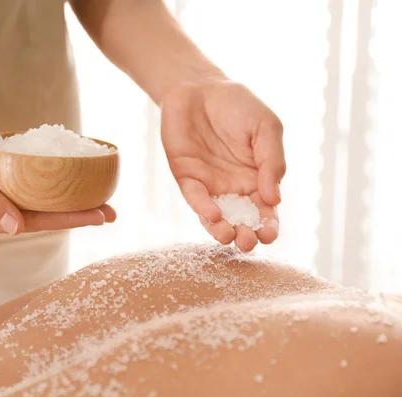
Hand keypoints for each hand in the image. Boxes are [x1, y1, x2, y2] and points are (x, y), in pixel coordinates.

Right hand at [0, 114, 115, 234]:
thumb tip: (16, 228)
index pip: (34, 221)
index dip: (70, 218)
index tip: (100, 214)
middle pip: (39, 218)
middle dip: (76, 215)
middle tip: (111, 211)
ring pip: (34, 206)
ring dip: (66, 204)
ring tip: (97, 201)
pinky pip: (24, 192)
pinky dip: (48, 190)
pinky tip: (65, 186)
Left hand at [161, 79, 284, 251]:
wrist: (200, 88)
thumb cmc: (238, 106)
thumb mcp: (267, 129)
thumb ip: (273, 162)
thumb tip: (274, 199)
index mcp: (259, 179)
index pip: (266, 211)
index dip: (269, 226)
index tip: (270, 235)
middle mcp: (235, 188)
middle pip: (242, 221)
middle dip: (247, 235)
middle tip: (249, 242)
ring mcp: (210, 185)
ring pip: (217, 217)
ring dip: (223, 231)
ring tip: (229, 238)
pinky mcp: (188, 178)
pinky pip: (196, 198)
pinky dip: (203, 209)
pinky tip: (213, 215)